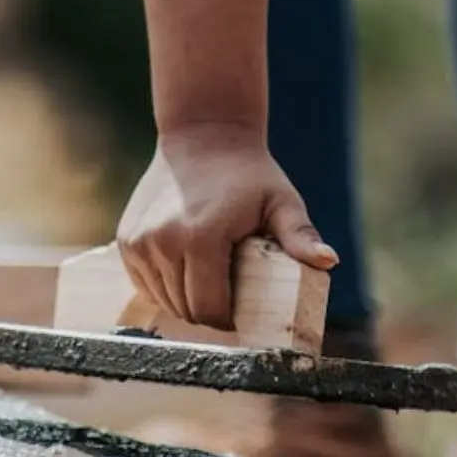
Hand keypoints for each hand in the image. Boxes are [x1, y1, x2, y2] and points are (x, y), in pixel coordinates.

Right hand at [115, 124, 336, 329]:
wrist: (202, 136)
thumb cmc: (250, 174)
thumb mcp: (281, 203)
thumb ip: (300, 236)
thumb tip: (329, 261)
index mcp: (201, 238)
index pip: (209, 308)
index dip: (227, 320)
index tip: (241, 313)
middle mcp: (163, 242)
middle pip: (186, 308)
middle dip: (208, 313)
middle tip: (228, 298)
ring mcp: (140, 243)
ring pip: (164, 300)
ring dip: (185, 300)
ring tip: (207, 280)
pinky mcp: (127, 241)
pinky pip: (146, 284)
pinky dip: (164, 286)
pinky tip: (184, 269)